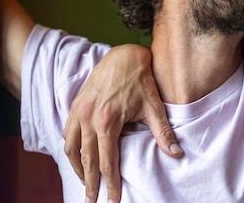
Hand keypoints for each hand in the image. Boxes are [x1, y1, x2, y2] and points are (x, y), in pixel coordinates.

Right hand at [62, 44, 182, 202]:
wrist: (124, 56)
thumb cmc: (141, 80)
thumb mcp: (154, 106)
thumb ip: (163, 133)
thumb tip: (177, 154)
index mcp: (108, 121)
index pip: (107, 162)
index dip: (110, 183)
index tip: (112, 199)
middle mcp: (89, 118)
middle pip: (85, 159)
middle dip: (89, 182)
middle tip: (91, 200)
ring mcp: (79, 111)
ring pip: (71, 148)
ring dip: (76, 168)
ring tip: (84, 182)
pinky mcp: (76, 104)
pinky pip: (67, 132)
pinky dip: (70, 148)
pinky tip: (76, 157)